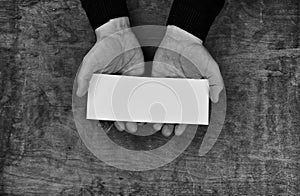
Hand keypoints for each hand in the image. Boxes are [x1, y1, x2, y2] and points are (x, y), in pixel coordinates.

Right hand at [76, 17, 143, 133]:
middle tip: (132, 128)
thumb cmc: (103, 47)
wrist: (120, 33)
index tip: (119, 125)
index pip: (109, 105)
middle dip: (127, 118)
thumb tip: (80, 94)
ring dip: (138, 112)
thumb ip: (85, 77)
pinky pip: (144, 90)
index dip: (113, 116)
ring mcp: (129, 82)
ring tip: (142, 122)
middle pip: (123, 106)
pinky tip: (150, 109)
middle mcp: (117, 87)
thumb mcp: (91, 62)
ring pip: (134, 101)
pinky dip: (147, 100)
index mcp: (104, 86)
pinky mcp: (140, 76)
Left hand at [151, 25, 223, 135]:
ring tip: (155, 125)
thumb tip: (215, 99)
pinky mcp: (155, 79)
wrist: (180, 38)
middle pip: (173, 112)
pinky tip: (144, 111)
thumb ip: (215, 83)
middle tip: (164, 132)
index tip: (178, 131)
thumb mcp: (210, 67)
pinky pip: (151, 93)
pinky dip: (147, 103)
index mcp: (191, 92)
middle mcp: (178, 91)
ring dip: (158, 116)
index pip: (187, 111)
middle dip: (169, 123)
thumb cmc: (197, 52)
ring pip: (161, 105)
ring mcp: (166, 86)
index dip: (183, 122)